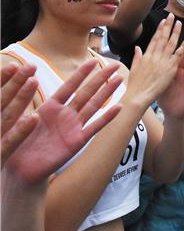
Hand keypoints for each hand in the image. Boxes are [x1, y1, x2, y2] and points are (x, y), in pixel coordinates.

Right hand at [2, 63, 39, 163]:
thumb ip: (2, 112)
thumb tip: (9, 93)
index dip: (2, 81)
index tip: (13, 66)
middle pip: (1, 102)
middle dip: (14, 83)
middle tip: (30, 65)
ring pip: (6, 117)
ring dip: (20, 99)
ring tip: (35, 81)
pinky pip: (9, 143)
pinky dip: (21, 131)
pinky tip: (34, 119)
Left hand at [3, 60, 122, 184]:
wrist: (21, 172)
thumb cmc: (17, 146)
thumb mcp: (16, 121)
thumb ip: (23, 104)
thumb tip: (28, 83)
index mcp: (50, 108)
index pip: (69, 86)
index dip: (81, 73)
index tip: (94, 59)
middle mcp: (65, 115)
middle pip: (86, 92)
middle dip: (101, 78)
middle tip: (116, 64)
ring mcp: (73, 128)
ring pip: (93, 105)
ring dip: (107, 92)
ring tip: (120, 78)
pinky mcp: (77, 142)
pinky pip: (94, 127)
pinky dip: (107, 117)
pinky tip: (119, 107)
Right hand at [125, 14, 183, 106]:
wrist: (138, 95)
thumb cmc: (135, 85)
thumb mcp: (134, 68)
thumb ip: (137, 57)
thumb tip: (137, 48)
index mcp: (146, 55)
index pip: (154, 39)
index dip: (160, 29)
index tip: (163, 21)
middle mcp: (155, 55)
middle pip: (163, 37)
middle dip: (168, 26)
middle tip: (172, 16)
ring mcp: (163, 61)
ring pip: (171, 43)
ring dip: (176, 32)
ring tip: (179, 23)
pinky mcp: (171, 67)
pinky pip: (179, 54)